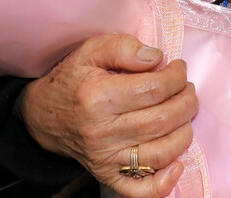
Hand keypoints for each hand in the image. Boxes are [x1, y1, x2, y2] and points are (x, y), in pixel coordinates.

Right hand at [20, 34, 196, 196]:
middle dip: (186, 102)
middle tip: (187, 89)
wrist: (43, 115)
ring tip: (184, 114)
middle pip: (162, 120)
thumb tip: (156, 58)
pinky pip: (140, 190)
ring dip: (184, 132)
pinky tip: (177, 164)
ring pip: (160, 153)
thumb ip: (124, 48)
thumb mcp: (91, 50)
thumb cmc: (72, 80)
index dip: (176, 77)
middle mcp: (102, 132)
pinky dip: (164, 182)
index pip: (154, 89)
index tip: (179, 68)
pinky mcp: (107, 175)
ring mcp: (105, 158)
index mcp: (98, 97)